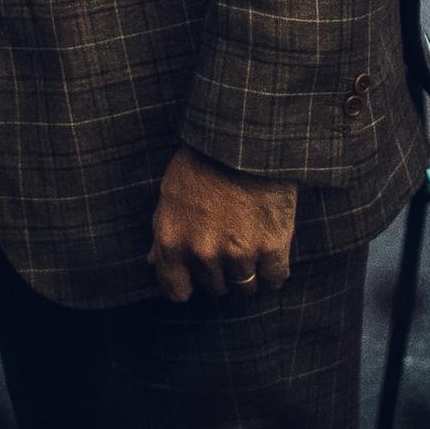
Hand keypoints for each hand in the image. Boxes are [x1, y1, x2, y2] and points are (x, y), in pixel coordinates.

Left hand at [148, 145, 297, 301]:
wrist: (244, 138)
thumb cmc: (202, 161)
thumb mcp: (170, 194)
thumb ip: (163, 234)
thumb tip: (153, 262)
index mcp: (172, 242)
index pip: (176, 290)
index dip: (187, 286)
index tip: (196, 281)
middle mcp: (203, 254)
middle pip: (214, 289)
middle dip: (220, 273)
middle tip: (228, 248)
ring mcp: (239, 254)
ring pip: (245, 287)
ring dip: (248, 272)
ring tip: (252, 247)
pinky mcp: (271, 248)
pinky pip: (275, 278)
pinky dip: (275, 270)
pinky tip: (273, 254)